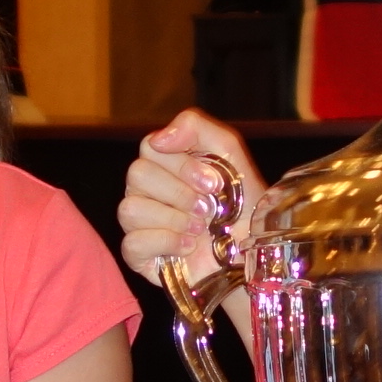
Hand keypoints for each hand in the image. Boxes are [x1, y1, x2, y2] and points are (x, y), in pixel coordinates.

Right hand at [118, 109, 255, 290]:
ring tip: (200, 229)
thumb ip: (196, 128)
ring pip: (130, 209)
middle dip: (180, 193)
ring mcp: (139, 222)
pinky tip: (189, 247)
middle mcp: (146, 190)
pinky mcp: (137, 254)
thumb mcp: (231, 156)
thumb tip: (159, 138)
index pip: (151, 146)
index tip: (213, 183)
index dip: (181, 164)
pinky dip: (166, 243)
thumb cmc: (241, 205)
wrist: (251, 254)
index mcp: (165, 163)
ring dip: (174, 219)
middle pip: (137, 174)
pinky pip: (132, 242)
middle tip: (208, 209)